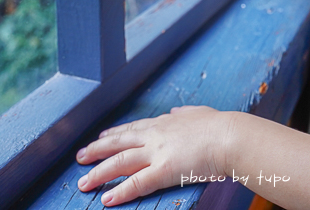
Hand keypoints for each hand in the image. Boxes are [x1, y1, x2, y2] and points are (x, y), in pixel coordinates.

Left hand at [75, 105, 235, 205]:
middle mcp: (155, 136)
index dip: (114, 134)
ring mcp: (157, 152)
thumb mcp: (200, 113)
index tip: (101, 136)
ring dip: (99, 172)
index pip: (132, 128)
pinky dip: (120, 191)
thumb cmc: (221, 126)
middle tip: (80, 156)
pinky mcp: (164, 170)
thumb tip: (178, 111)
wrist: (230, 136)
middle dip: (96, 150)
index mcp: (164, 123)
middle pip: (118, 143)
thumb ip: (186, 113)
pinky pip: (136, 183)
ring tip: (83, 183)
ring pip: (120, 163)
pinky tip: (106, 199)